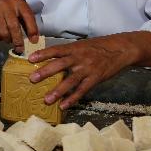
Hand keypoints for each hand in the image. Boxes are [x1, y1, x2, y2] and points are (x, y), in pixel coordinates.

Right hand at [0, 0, 38, 48]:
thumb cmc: (4, 8)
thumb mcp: (16, 9)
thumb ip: (24, 20)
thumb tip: (33, 38)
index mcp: (18, 2)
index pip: (28, 16)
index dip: (32, 30)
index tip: (34, 41)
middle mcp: (7, 5)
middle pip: (14, 27)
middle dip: (18, 41)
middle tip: (20, 49)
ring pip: (4, 32)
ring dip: (7, 40)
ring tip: (8, 40)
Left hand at [27, 31, 150, 109]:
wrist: (121, 49)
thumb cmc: (98, 47)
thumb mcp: (81, 45)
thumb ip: (67, 52)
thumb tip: (50, 59)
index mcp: (74, 48)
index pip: (56, 50)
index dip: (43, 54)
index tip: (30, 59)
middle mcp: (79, 58)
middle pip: (60, 65)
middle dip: (45, 72)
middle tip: (32, 79)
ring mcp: (87, 69)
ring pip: (70, 81)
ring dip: (58, 91)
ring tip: (46, 100)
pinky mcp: (95, 79)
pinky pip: (82, 90)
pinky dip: (72, 98)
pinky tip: (63, 105)